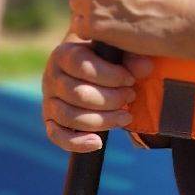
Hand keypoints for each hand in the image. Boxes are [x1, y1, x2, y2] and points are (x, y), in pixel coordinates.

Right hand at [41, 35, 154, 152]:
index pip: (82, 65)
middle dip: (111, 99)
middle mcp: (52, 77)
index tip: (130, 80)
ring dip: (102, 120)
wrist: (93, 68)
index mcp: (65, 54)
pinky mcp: (50, 121)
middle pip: (78, 94)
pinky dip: (76, 143)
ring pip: (69, 116)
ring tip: (126, 117)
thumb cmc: (110, 58)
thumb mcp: (120, 52)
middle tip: (131, 96)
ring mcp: (49, 101)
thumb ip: (133, 57)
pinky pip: (57, 136)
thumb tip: (146, 67)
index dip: (110, 75)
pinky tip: (97, 143)